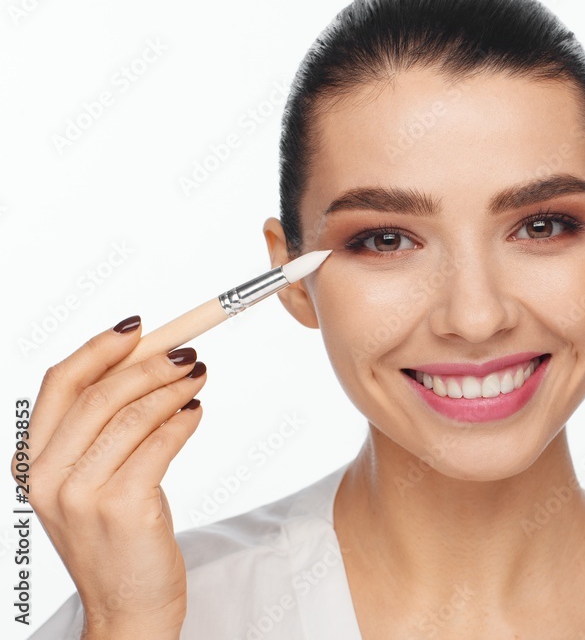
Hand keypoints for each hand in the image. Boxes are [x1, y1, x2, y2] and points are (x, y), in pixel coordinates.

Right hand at [10, 315, 206, 637]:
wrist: (128, 609)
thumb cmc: (117, 539)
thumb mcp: (94, 481)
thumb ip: (105, 430)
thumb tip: (146, 363)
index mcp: (33, 462)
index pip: (60, 384)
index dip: (100, 348)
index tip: (139, 327)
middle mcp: (48, 477)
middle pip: (102, 393)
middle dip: (151, 364)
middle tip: (189, 354)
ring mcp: (82, 494)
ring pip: (136, 415)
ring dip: (174, 388)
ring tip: (199, 377)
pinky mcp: (123, 506)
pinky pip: (161, 442)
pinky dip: (184, 419)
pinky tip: (196, 411)